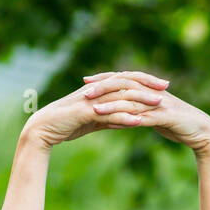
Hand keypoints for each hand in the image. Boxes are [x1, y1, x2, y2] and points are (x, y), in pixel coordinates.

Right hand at [22, 70, 168, 147]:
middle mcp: (95, 90)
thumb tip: (128, 120)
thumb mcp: (92, 121)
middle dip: (147, 83)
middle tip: (166, 86)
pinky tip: (139, 121)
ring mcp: (90, 100)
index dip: (143, 80)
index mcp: (98, 90)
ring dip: (141, 99)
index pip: (124, 79)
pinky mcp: (84, 113)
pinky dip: (124, 117)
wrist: (43, 130)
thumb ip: (110, 118)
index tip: (161, 84)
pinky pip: (108, 114)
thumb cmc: (65, 125)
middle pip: (125, 82)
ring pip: (120, 96)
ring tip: (159, 103)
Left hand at [83, 71, 209, 152]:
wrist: (202, 132)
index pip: (123, 79)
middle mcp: (153, 92)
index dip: (104, 79)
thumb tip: (122, 116)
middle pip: (124, 84)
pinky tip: (115, 123)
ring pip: (131, 100)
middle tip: (84, 91)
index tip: (86, 81)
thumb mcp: (156, 117)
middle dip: (103, 87)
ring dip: (111, 104)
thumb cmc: (178, 125)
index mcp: (149, 89)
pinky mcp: (165, 116)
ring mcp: (159, 103)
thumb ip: (139, 113)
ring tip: (93, 108)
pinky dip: (128, 119)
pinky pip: (143, 117)